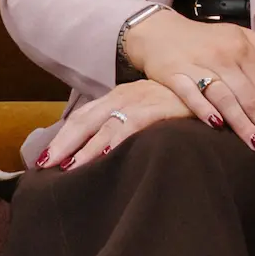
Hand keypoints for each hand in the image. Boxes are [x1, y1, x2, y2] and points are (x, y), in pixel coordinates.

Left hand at [38, 78, 190, 169]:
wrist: (212, 87)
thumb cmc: (181, 104)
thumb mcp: (149, 112)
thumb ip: (127, 128)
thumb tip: (104, 153)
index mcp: (118, 97)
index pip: (83, 118)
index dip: (63, 137)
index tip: (44, 158)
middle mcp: (123, 96)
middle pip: (84, 120)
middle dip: (63, 143)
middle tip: (43, 165)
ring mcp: (139, 99)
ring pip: (102, 124)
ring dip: (83, 148)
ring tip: (67, 168)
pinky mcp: (157, 106)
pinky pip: (130, 123)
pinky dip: (114, 139)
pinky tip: (102, 153)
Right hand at [122, 7, 254, 152]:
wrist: (159, 30)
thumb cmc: (204, 39)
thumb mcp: (239, 36)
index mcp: (241, 48)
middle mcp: (222, 56)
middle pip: (250, 96)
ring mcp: (197, 65)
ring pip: (226, 98)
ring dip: (243, 124)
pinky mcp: (174, 74)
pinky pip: (191, 94)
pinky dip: (204, 109)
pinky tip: (217, 126)